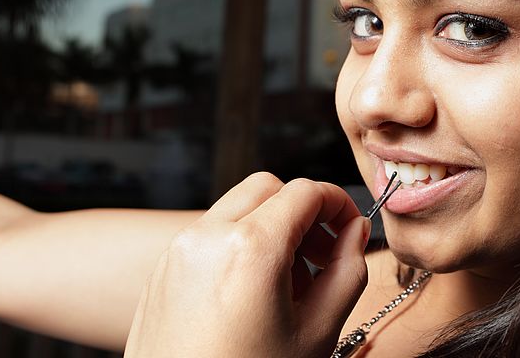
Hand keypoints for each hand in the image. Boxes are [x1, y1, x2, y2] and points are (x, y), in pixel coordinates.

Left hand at [124, 172, 369, 357]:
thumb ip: (348, 270)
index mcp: (251, 248)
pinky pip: (209, 234)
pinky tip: (253, 293)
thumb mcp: (317, 331)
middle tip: (322, 252)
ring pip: (236, 207)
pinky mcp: (163, 269)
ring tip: (289, 281)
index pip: (305, 192)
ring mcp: (179, 251)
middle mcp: (208, 237)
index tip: (351, 226)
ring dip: (270, 226)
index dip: (338, 203)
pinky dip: (239, 244)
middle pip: (268, 188)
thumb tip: (355, 231)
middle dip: (302, 211)